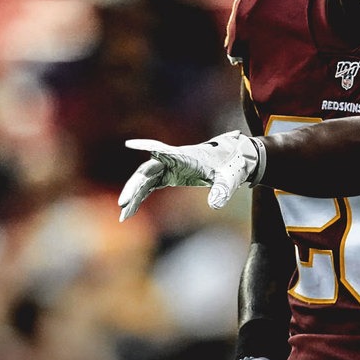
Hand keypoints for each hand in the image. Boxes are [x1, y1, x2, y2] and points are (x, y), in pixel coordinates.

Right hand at [118, 130, 261, 220]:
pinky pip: (150, 186)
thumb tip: (215, 205)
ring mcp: (170, 167)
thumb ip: (222, 190)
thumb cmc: (232, 165)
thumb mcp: (229, 179)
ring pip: (145, 180)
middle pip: (148, 171)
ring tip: (124, 216)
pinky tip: (131, 212)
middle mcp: (174, 159)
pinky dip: (140, 198)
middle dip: (134, 187)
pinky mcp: (170, 175)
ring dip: (134, 195)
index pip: (165, 151)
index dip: (149, 147)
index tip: (130, 144)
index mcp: (187, 156)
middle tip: (124, 204)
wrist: (235, 159)